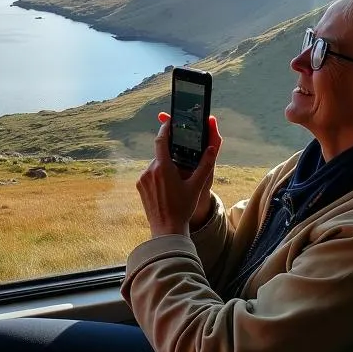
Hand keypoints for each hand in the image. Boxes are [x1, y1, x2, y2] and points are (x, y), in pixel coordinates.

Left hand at [136, 112, 220, 238]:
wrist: (167, 230)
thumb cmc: (183, 208)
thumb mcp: (196, 186)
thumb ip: (205, 165)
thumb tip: (212, 147)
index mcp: (162, 167)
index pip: (161, 140)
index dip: (165, 129)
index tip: (169, 121)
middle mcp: (149, 170)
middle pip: (160, 155)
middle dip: (171, 156)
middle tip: (182, 161)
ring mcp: (142, 179)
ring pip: (155, 166)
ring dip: (165, 168)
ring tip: (177, 181)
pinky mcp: (140, 187)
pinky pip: (150, 176)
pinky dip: (159, 177)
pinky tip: (168, 189)